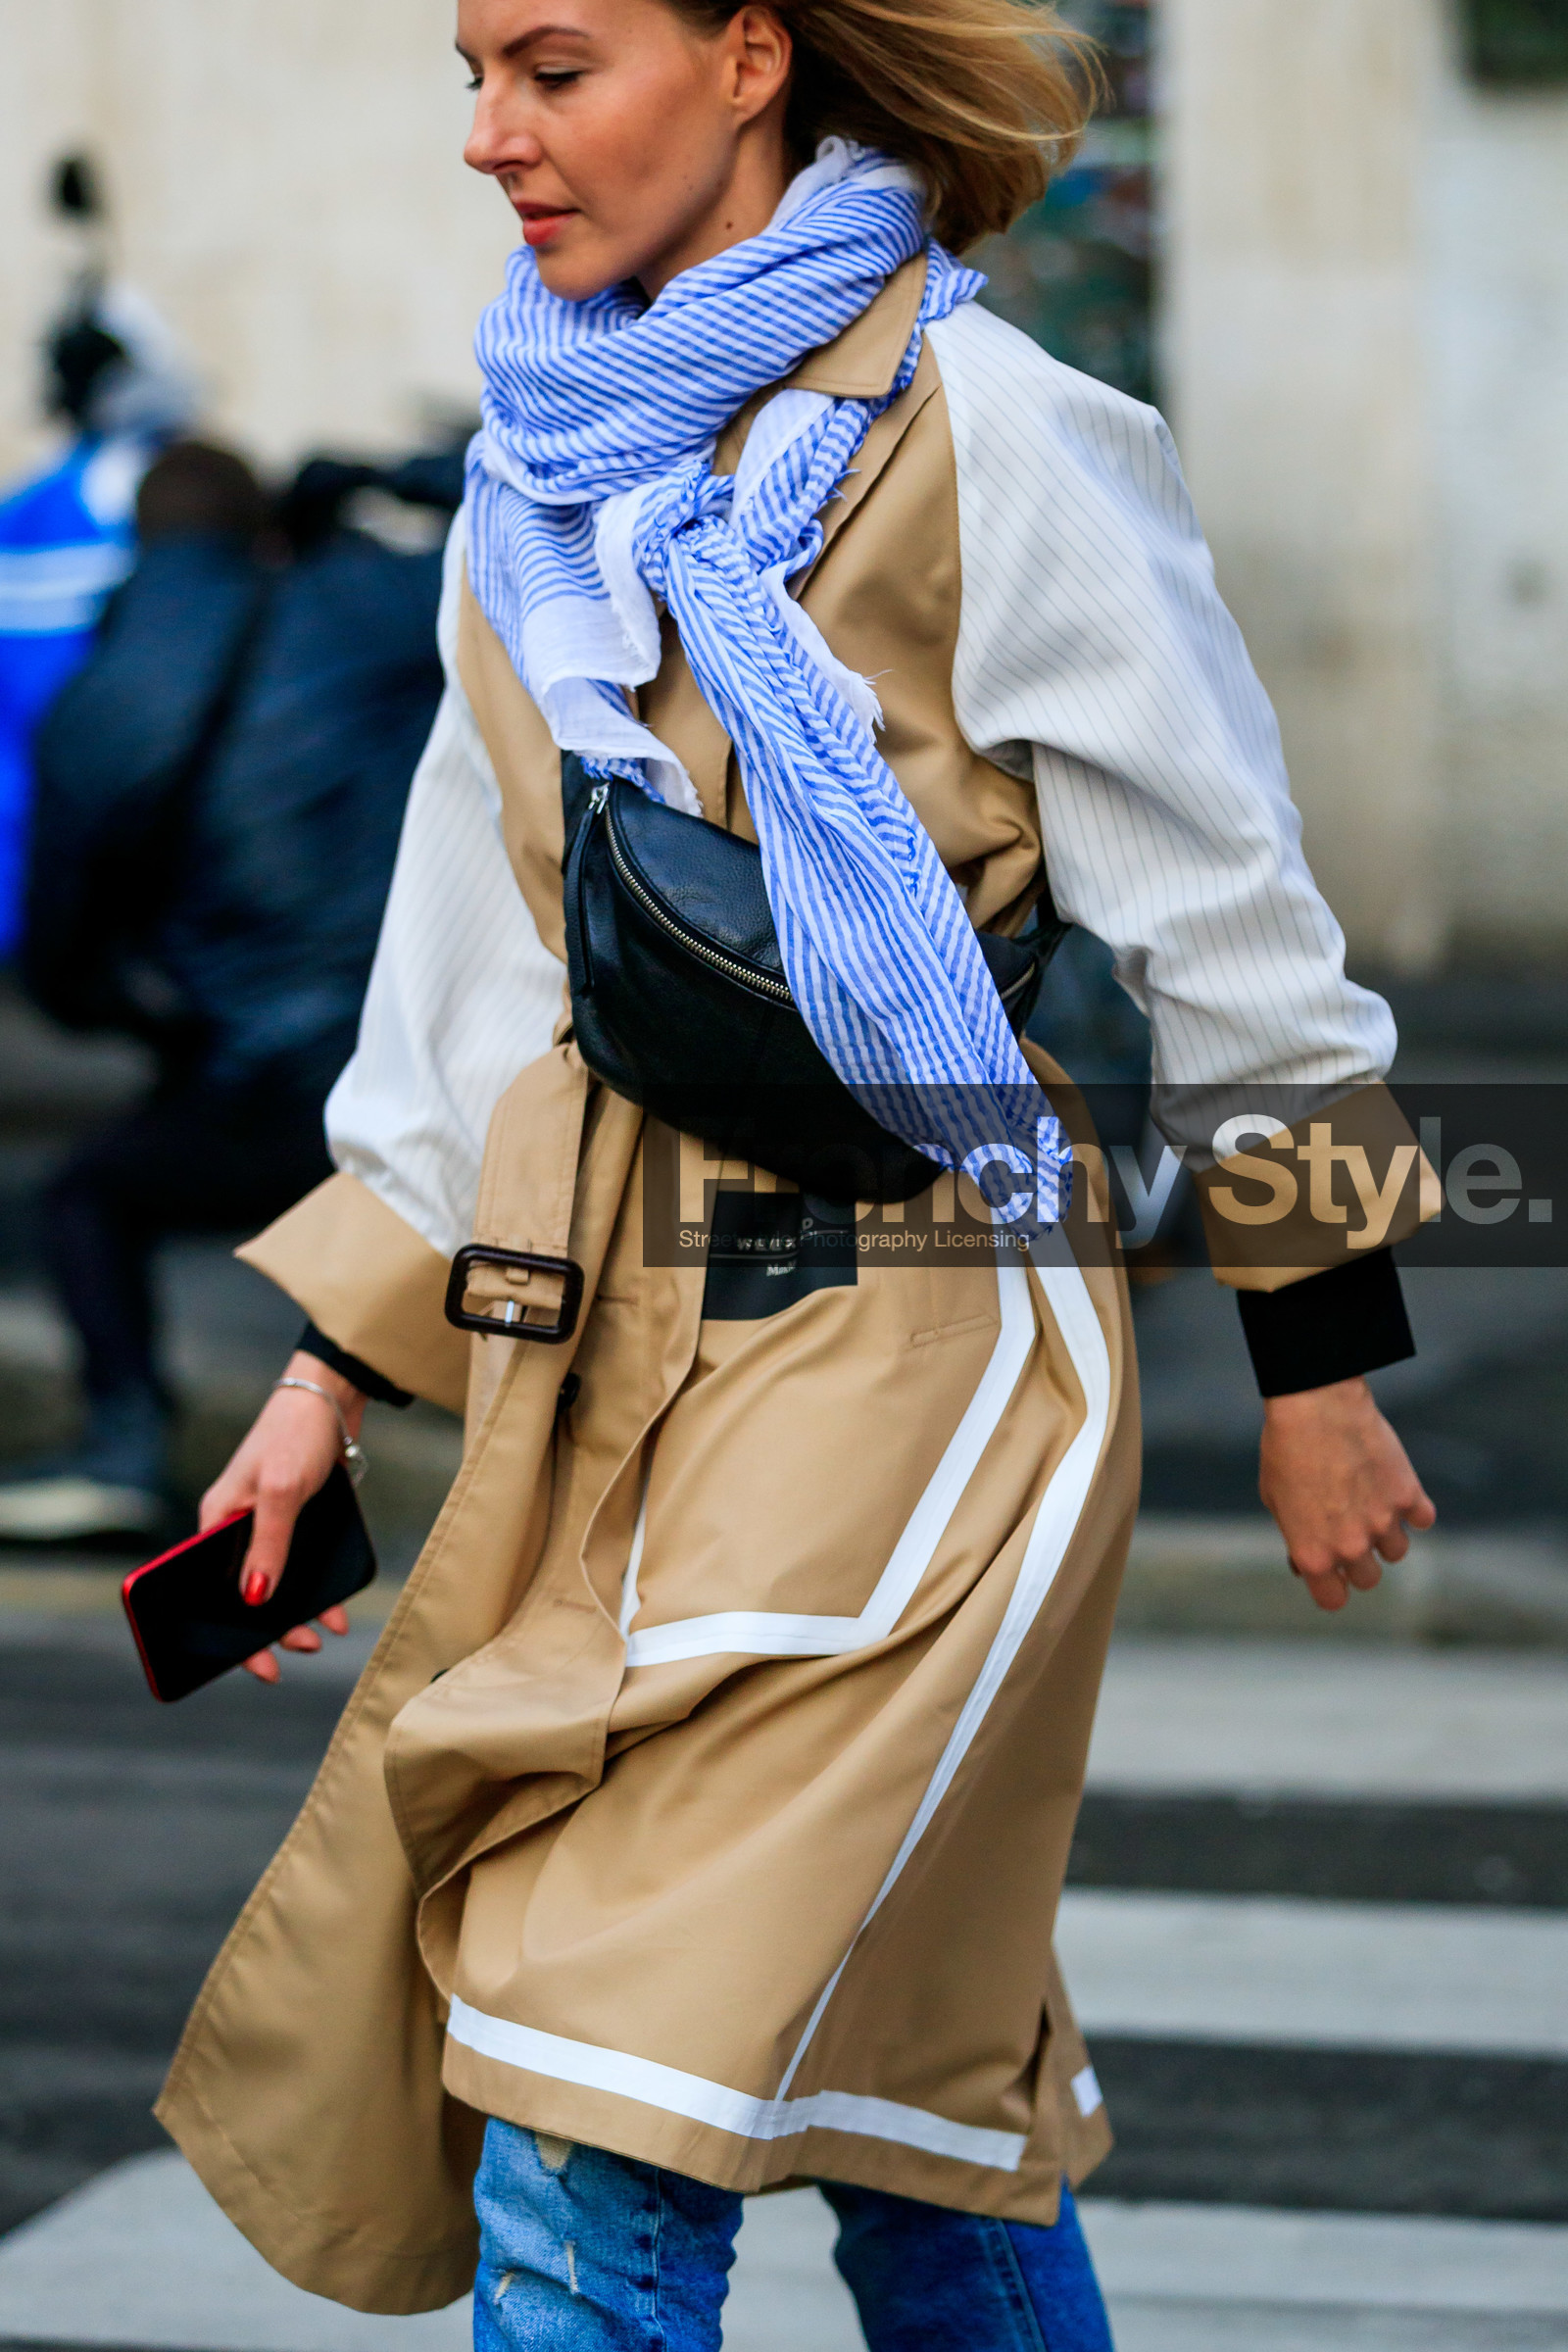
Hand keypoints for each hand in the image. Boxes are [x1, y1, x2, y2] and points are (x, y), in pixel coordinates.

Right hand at [199, 1352, 366, 1681]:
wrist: (331, 1398)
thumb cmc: (295, 1436)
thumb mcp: (280, 1492)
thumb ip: (268, 1545)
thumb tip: (255, 1600)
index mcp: (215, 1524)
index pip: (210, 1592)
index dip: (230, 1634)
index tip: (256, 1665)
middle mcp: (236, 1530)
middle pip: (245, 1595)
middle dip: (272, 1630)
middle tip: (303, 1648)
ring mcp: (267, 1527)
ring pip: (277, 1586)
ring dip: (299, 1614)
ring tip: (322, 1633)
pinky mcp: (295, 1521)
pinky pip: (301, 1568)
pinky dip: (319, 1592)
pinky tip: (337, 1610)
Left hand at [1259, 1375, 1434, 1613]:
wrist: (1315, 1406)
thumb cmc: (1285, 1449)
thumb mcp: (1275, 1499)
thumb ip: (1295, 1536)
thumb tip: (1305, 1565)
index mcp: (1313, 1554)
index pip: (1333, 1600)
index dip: (1331, 1588)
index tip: (1332, 1574)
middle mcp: (1351, 1546)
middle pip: (1368, 1578)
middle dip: (1358, 1560)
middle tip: (1349, 1530)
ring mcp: (1383, 1522)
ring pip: (1397, 1551)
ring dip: (1386, 1534)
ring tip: (1368, 1502)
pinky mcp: (1408, 1495)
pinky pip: (1423, 1519)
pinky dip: (1414, 1509)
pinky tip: (1394, 1489)